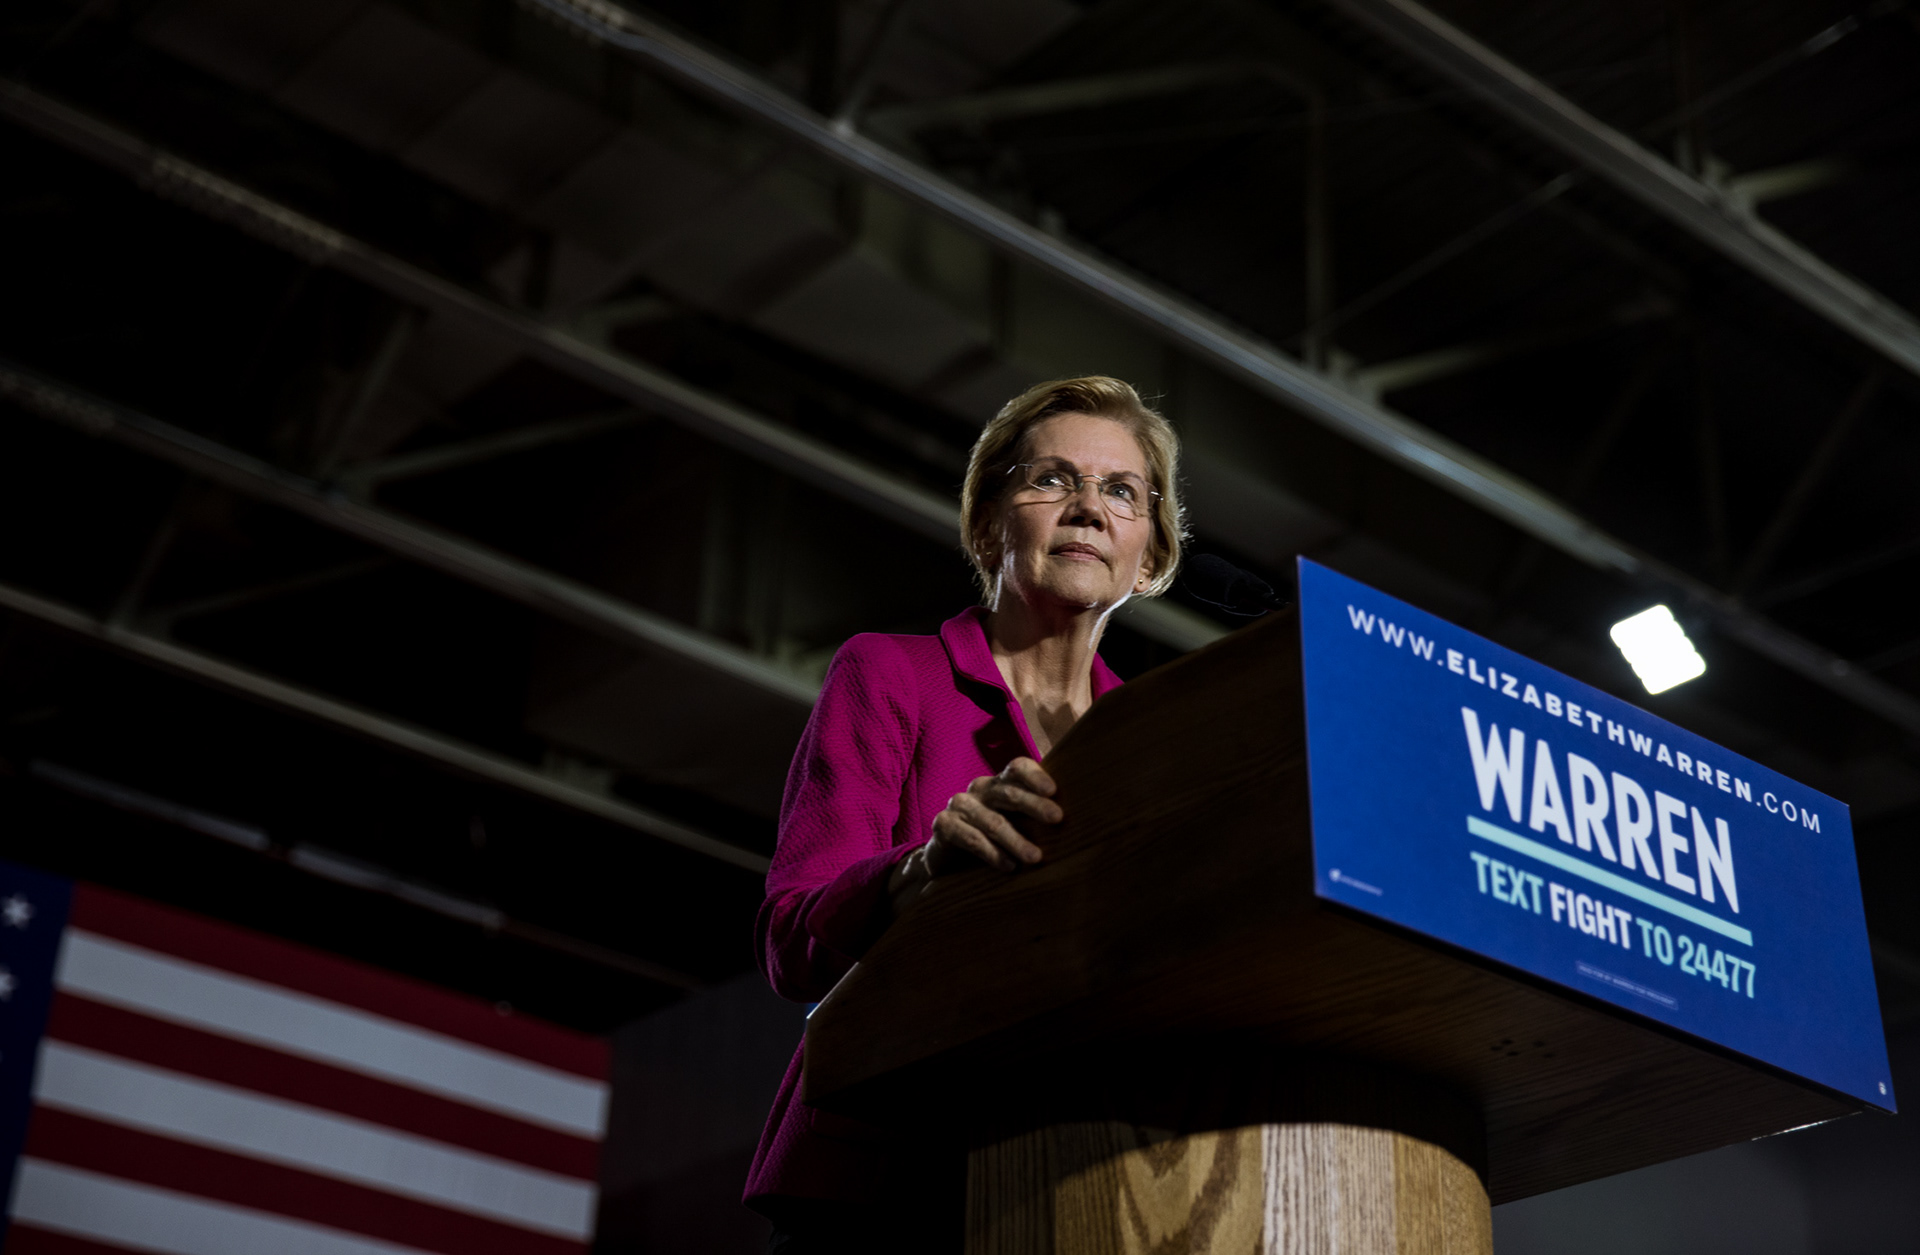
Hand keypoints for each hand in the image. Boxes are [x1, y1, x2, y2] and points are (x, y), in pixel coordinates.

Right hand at [888, 758, 1060, 913]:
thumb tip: (1083, 825)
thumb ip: (1037, 821)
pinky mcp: (943, 825)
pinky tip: (1009, 866)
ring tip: (1036, 858)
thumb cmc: (992, 841)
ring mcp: (959, 805)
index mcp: (999, 784)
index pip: (1017, 768)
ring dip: (1016, 840)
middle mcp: (979, 790)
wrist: (946, 860)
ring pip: (992, 820)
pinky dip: (992, 853)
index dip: (1034, 776)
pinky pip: (970, 838)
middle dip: (1034, 805)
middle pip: (1008, 791)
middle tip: (1057, 818)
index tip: (1054, 791)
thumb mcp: (1015, 826)